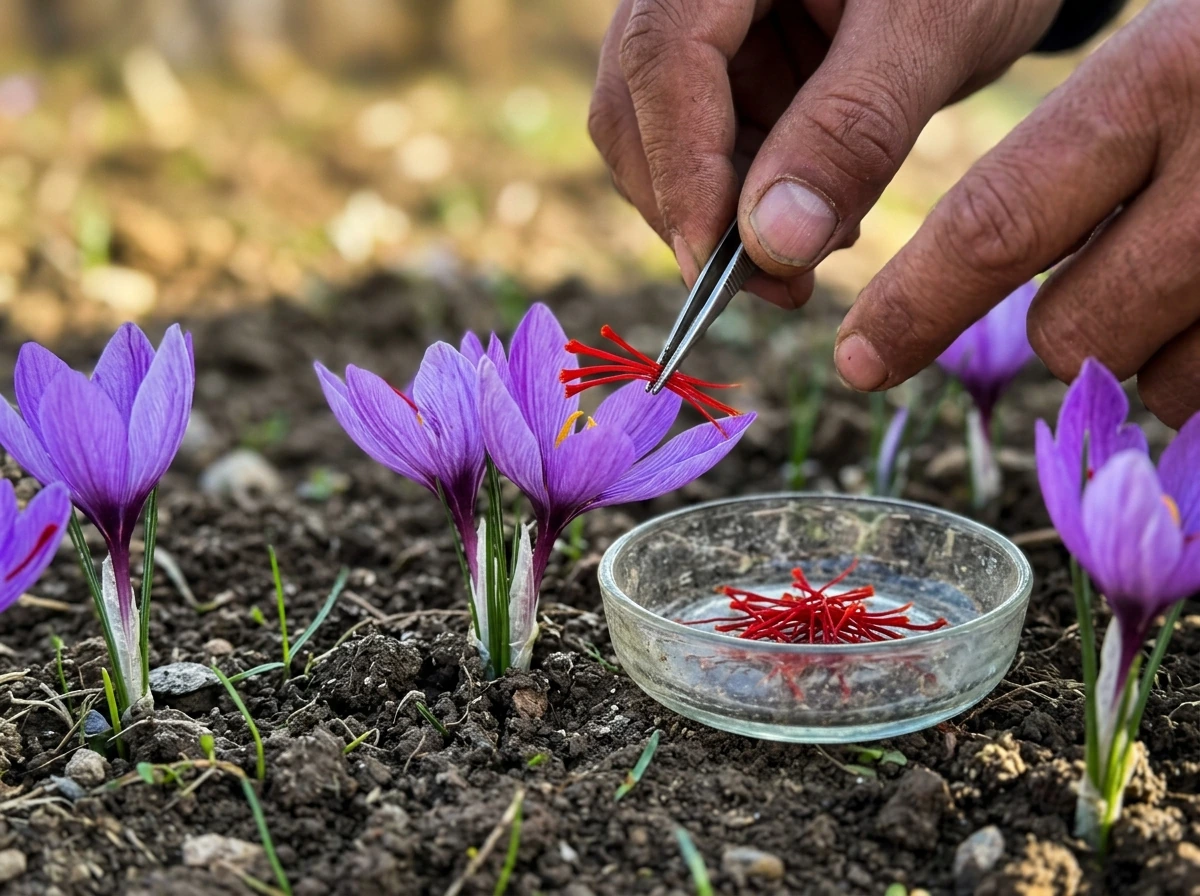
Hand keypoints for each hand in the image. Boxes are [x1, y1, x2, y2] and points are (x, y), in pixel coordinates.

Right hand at [588, 0, 1059, 308]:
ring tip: (820, 242)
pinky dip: (748, 198)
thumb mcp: (932, 33)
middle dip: (694, 208)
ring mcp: (697, 25)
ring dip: (724, 213)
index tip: (717, 267)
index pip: (662, 55)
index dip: (680, 169)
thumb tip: (772, 249)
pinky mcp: (720, 65)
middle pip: (636, 106)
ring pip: (657, 140)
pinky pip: (702, 146)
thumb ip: (853, 128)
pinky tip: (818, 211)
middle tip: (776, 285)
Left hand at [838, 0, 1199, 427]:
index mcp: (1167, 76)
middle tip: (1127, 266)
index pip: (998, 221)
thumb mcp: (1180, 54)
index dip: (917, 304)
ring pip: (1162, 385)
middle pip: (1071, 332)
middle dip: (1071, 329)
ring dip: (1162, 352)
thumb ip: (1095, 150)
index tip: (858, 360)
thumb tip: (1001, 287)